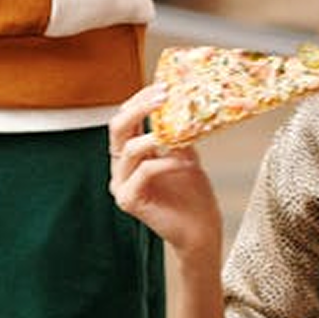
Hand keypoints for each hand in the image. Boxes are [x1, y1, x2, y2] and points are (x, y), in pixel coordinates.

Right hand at [107, 82, 223, 260]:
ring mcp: (121, 185)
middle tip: (163, 96)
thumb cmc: (194, 196)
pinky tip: (186, 162)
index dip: (140, 100)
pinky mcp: (128, 201)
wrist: (201, 232)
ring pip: (127, 149)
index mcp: (129, 155)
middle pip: (117, 128)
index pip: (125, 119)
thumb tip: (183, 101)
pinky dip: (165, 163)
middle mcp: (120, 168)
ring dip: (155, 136)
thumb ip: (177, 133)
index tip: (164, 86)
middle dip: (139, 108)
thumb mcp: (186, 154)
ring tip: (177, 131)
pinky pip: (143, 172)